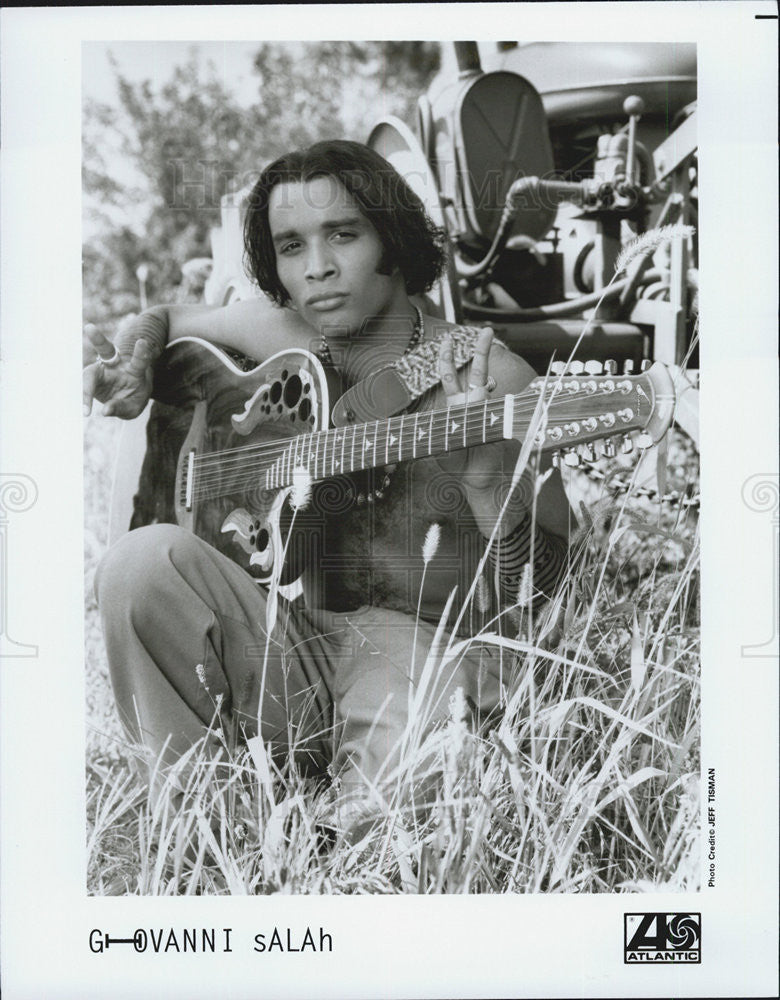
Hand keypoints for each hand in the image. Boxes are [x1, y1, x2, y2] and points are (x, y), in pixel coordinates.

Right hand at [82, 323, 154, 417]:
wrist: (123, 397)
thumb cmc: (131, 399)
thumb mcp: (133, 407)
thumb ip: (121, 407)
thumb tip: (104, 410)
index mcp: (134, 371)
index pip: (139, 361)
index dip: (141, 352)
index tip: (142, 342)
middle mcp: (116, 366)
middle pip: (107, 350)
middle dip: (98, 339)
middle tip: (89, 328)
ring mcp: (100, 371)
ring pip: (89, 372)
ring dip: (85, 389)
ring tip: (86, 410)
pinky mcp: (90, 378)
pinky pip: (84, 388)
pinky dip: (82, 400)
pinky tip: (82, 411)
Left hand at [438, 327, 511, 511]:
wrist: (474, 477)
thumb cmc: (456, 461)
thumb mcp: (437, 443)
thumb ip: (434, 430)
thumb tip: (427, 422)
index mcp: (455, 405)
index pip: (450, 376)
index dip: (447, 357)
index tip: (447, 340)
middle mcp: (473, 403)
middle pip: (476, 371)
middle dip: (481, 349)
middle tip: (486, 330)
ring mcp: (488, 411)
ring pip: (490, 383)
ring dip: (490, 370)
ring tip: (492, 351)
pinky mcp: (498, 422)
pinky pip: (501, 405)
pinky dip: (499, 401)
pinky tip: (496, 403)